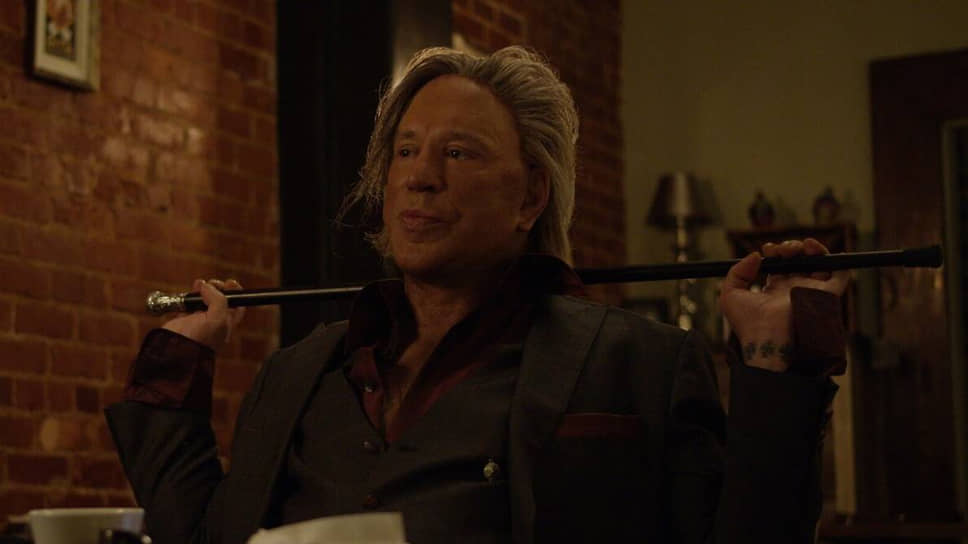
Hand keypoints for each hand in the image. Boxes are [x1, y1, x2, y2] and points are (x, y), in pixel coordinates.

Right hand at [162, 279, 245, 350]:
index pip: (237, 306)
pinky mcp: (183, 320)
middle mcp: (214, 324)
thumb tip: (207, 286)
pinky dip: (189, 297)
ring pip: (203, 301)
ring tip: (199, 284)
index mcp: (226, 325)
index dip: (235, 293)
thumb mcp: (217, 318)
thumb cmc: (199, 339)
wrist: (174, 351)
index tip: (229, 283)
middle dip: (217, 289)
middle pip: (220, 301)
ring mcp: (198, 322)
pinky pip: (188, 305)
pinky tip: (189, 292)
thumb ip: (217, 299)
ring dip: (203, 290)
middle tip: (212, 283)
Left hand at [719, 238, 847, 371]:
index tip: (767, 250)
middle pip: (800, 260)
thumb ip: (736, 272)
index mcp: (775, 290)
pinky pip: (840, 276)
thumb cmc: (747, 323)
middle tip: (782, 250)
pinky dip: (839, 262)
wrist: (766, 339)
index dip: (775, 252)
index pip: (780, 264)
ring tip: (801, 246)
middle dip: (791, 247)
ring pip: (819, 263)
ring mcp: (811, 292)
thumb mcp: (730, 295)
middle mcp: (795, 289)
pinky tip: (822, 251)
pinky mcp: (825, 295)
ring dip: (812, 248)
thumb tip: (755, 255)